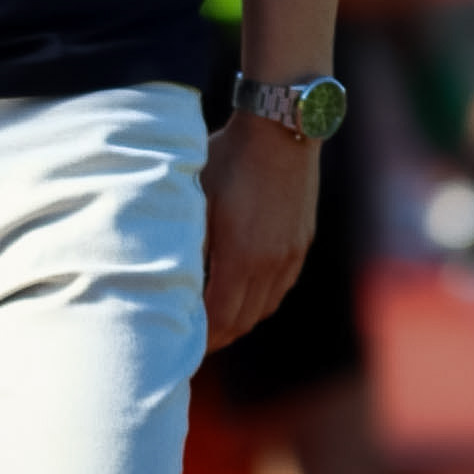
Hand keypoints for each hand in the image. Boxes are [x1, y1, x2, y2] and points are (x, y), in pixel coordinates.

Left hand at [202, 109, 318, 349]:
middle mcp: (270, 264)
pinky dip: (262, 298)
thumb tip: (171, 276)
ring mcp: (290, 255)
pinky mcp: (302, 243)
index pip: (220, 317)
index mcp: (241, 255)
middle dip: (219, 335)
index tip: (183, 344)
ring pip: (265, 307)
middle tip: (195, 340)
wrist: (280, 129)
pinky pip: (281, 286)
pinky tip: (246, 291)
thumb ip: (189, 239)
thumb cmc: (229, 157)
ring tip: (217, 319)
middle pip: (243, 320)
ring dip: (241, 318)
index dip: (202, 337)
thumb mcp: (198, 194)